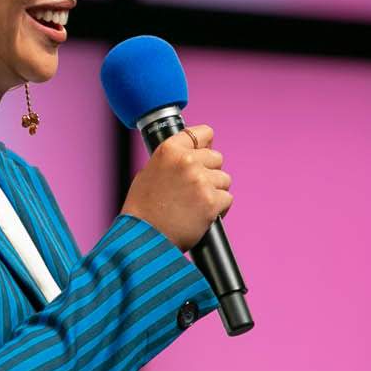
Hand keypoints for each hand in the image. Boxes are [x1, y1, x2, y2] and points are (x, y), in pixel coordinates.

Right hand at [121, 124, 231, 249]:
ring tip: (195, 204)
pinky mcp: (211, 201)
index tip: (203, 154)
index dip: (205, 145)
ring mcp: (200, 180)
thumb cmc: (143, 210)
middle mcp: (186, 161)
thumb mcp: (149, 172)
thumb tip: (194, 154)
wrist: (144, 238)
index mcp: (169, 150)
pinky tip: (202, 215)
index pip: (203, 133)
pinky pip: (227, 199)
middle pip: (217, 158)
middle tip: (194, 189)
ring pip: (224, 179)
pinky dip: (218, 209)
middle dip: (210, 172)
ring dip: (215, 191)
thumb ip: (172, 160)